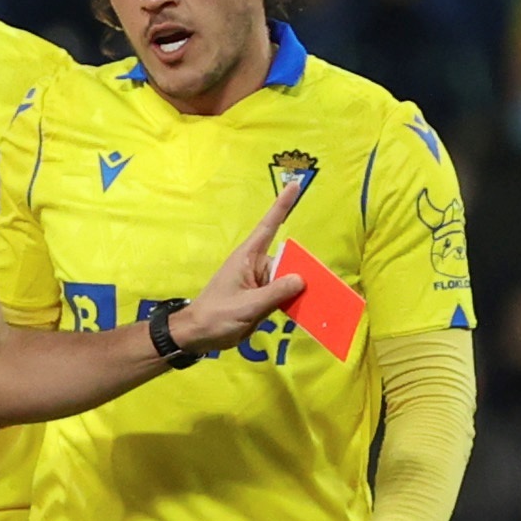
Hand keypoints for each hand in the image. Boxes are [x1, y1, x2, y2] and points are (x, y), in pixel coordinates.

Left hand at [164, 183, 309, 353]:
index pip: (268, 226)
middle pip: (287, 260)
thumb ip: (274, 293)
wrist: (198, 336)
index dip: (282, 205)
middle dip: (302, 270)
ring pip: (287, 280)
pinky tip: (310, 310)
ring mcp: (259, 283)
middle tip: (323, 283)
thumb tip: (301, 278)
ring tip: (322, 299)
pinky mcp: (261, 299)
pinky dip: (294, 301)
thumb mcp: (247, 305)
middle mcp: (255, 266)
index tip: (295, 184)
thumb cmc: (216, 315)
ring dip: (301, 290)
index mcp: (248, 257)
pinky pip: (283, 295)